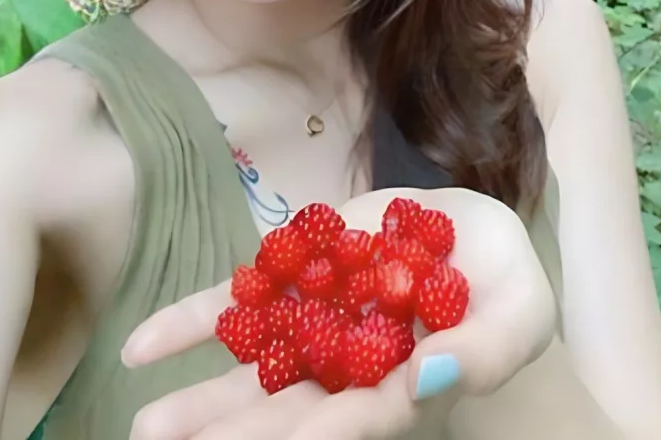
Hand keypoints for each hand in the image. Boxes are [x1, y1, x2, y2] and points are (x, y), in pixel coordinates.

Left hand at [122, 186, 557, 439]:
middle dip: (230, 428)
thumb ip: (484, 350)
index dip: (325, 432)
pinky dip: (192, 321)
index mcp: (404, 386)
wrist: (477, 239)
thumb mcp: (521, 315)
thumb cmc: (510, 291)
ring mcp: (319, 319)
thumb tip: (433, 375)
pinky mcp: (300, 274)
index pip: (361, 418)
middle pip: (287, 406)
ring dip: (198, 392)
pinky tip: (139, 346)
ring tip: (143, 418)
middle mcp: (351, 365)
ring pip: (252, 363)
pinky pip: (239, 301)